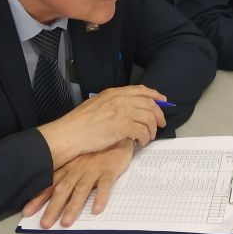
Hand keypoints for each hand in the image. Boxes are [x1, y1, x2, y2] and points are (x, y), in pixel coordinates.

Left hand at [23, 138, 134, 228]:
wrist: (117, 137)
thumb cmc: (96, 151)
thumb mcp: (77, 160)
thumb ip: (65, 176)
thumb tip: (51, 194)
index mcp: (68, 169)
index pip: (50, 185)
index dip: (37, 199)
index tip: (26, 213)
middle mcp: (77, 170)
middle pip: (63, 190)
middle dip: (53, 208)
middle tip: (45, 224)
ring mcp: (93, 170)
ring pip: (81, 190)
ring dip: (73, 206)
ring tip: (66, 222)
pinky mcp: (109, 170)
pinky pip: (105, 185)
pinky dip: (100, 197)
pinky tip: (96, 209)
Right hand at [38, 84, 165, 167]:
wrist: (69, 134)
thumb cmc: (79, 123)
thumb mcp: (97, 104)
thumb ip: (113, 103)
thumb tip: (128, 109)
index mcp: (114, 92)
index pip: (141, 90)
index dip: (155, 96)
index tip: (163, 102)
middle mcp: (120, 99)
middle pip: (149, 104)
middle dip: (158, 115)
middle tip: (160, 124)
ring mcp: (122, 112)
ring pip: (148, 118)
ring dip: (152, 129)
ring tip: (148, 137)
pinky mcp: (122, 126)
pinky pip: (143, 131)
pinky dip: (145, 138)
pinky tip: (140, 143)